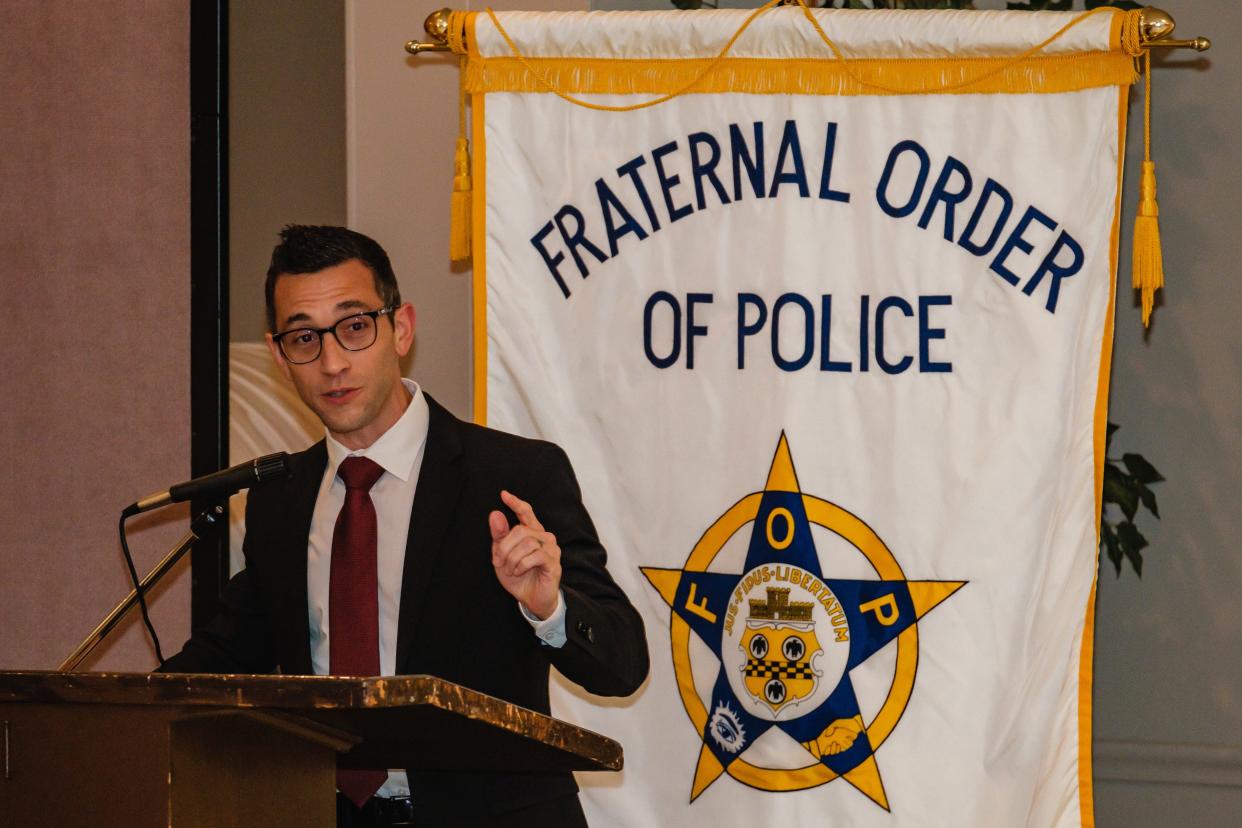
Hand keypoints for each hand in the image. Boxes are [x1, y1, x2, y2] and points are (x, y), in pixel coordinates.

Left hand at [488, 490, 561, 619]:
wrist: (530, 599)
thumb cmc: (518, 575)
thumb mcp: (502, 556)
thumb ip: (499, 535)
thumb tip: (495, 513)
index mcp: (532, 532)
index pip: (526, 512)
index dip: (515, 502)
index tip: (503, 494)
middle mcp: (544, 536)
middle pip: (520, 530)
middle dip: (504, 547)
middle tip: (497, 561)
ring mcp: (551, 549)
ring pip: (527, 543)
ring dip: (512, 558)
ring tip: (510, 569)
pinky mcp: (553, 562)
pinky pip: (535, 556)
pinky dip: (521, 565)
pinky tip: (518, 571)